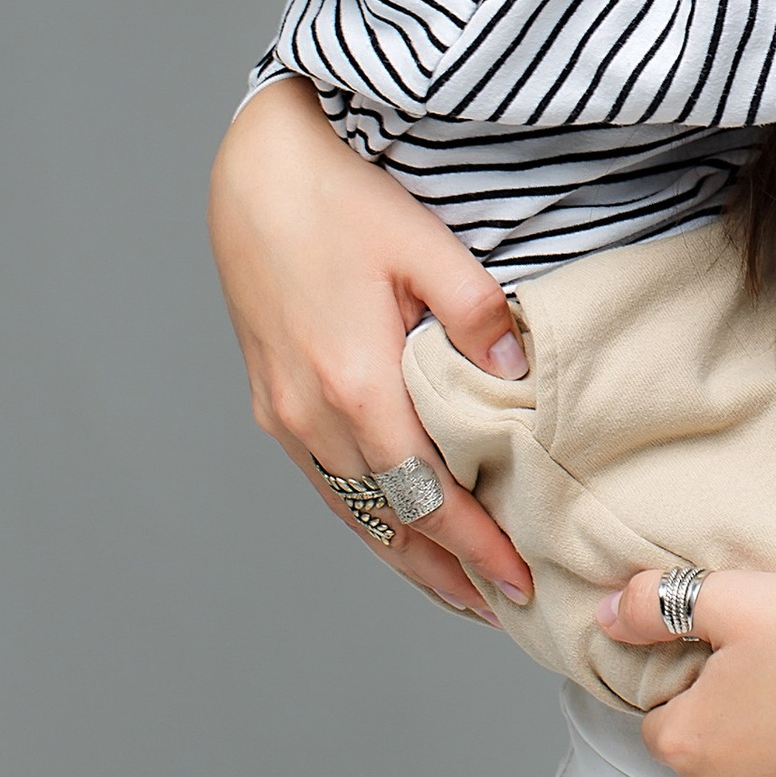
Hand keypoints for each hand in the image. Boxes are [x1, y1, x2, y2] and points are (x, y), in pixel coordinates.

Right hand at [208, 78, 535, 623]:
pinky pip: (323, 483)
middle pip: (389, 520)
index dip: (477, 546)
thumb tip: (516, 380)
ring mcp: (283, 413)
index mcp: (356, 385)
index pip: (429, 495)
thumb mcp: (423, 242)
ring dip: (404, 556)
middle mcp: (311, 415)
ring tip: (456, 591)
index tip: (519, 581)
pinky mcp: (268, 401)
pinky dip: (365, 519)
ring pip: (352, 511)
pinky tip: (392, 531)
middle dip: (447, 569)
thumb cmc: (340, 196)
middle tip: (501, 606)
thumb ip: (475, 314)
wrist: (256, 170)